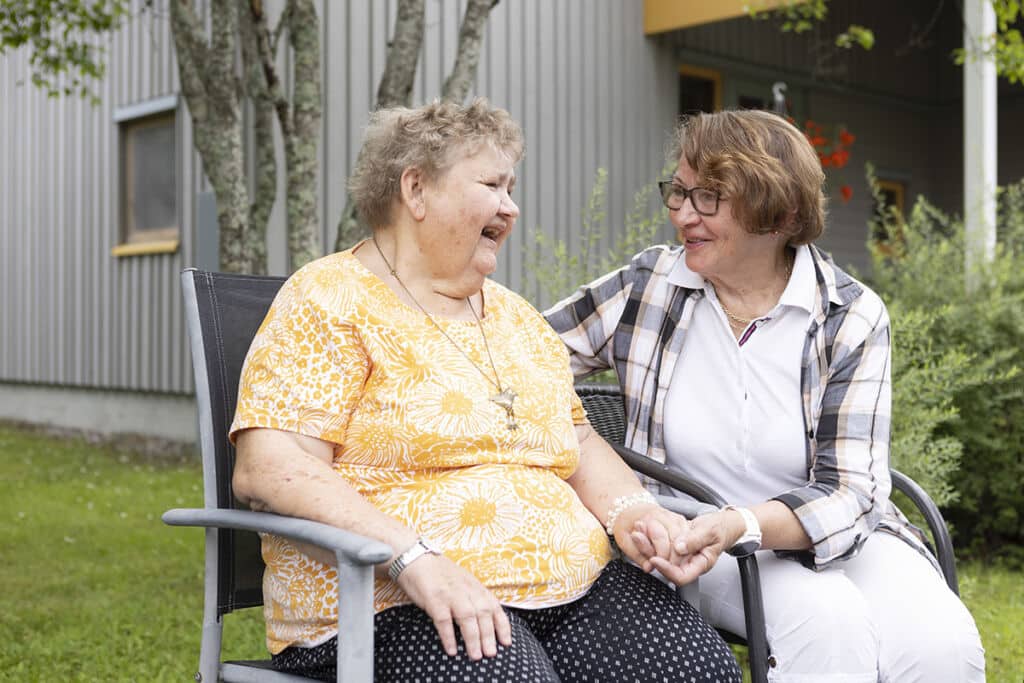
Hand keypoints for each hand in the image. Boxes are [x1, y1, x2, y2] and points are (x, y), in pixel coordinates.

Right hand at [396, 554, 511, 659]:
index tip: (507, 643)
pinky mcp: (434, 599)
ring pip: (467, 617)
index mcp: (475, 586)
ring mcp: (450, 594)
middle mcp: (466, 589)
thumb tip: (485, 621)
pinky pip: (443, 620)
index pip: (494, 607)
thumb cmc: (440, 574)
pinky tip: (451, 650)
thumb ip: (474, 597)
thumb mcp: (463, 581)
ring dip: (473, 639)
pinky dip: (449, 636)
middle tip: (491, 654)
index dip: (502, 626)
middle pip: (483, 613)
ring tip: (476, 656)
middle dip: (489, 636)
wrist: (416, 558)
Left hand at [620, 507, 738, 585]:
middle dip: (651, 554)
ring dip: (648, 545)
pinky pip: (662, 546)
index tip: (655, 559)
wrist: (723, 523)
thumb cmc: (721, 528)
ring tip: (637, 532)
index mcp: (700, 564)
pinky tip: (644, 528)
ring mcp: (682, 555)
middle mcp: (689, 563)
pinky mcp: (676, 546)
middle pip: (667, 567)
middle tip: (638, 539)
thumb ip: (696, 540)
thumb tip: (680, 547)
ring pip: (662, 556)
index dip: (667, 571)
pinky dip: (652, 538)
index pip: (681, 577)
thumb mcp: (710, 531)